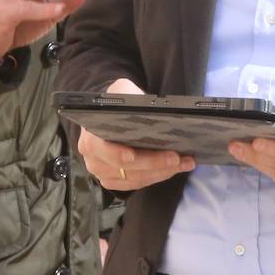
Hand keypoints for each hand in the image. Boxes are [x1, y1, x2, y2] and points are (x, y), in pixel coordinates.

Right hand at [77, 78, 195, 190]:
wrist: (112, 115)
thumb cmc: (117, 104)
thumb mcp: (121, 90)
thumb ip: (128, 96)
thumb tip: (146, 105)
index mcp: (90, 138)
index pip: (100, 149)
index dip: (116, 154)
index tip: (132, 155)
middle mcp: (95, 160)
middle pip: (125, 169)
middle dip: (154, 163)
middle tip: (176, 157)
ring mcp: (106, 174)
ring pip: (137, 179)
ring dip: (163, 171)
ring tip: (184, 162)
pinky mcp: (118, 182)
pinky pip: (140, 184)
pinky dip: (160, 176)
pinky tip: (176, 167)